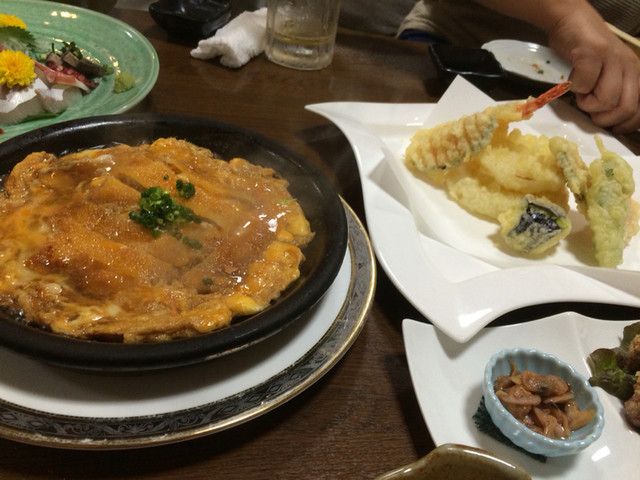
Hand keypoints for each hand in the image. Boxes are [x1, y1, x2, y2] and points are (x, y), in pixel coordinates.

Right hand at [548, 9, 639, 132]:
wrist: (572, 21)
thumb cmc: (586, 53)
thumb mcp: (608, 75)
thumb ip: (614, 94)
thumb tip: (609, 123)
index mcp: (636, 75)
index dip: (625, 126)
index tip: (609, 128)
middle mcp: (630, 66)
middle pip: (625, 109)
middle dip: (603, 119)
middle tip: (589, 110)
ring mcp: (613, 58)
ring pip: (606, 100)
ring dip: (586, 103)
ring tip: (581, 92)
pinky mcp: (594, 52)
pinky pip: (584, 84)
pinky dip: (574, 88)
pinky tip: (573, 80)